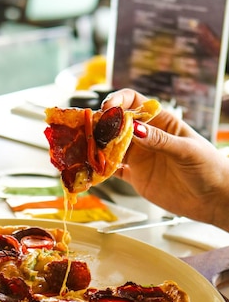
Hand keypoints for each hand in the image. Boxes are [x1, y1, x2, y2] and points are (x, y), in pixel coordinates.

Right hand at [102, 89, 228, 231]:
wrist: (215, 199)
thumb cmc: (210, 168)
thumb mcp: (186, 150)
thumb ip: (160, 140)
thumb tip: (136, 129)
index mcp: (161, 122)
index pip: (134, 103)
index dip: (119, 102)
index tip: (107, 108)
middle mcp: (147, 137)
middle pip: (117, 124)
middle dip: (102, 124)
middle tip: (89, 131)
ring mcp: (140, 156)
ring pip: (111, 146)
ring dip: (98, 146)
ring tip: (86, 149)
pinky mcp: (136, 176)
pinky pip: (113, 170)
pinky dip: (101, 169)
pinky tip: (93, 169)